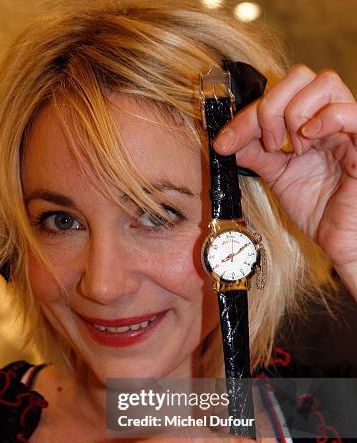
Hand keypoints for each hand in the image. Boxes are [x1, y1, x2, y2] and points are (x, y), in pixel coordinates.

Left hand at [214, 64, 356, 295]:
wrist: (339, 239)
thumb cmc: (320, 209)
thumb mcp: (279, 176)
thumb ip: (256, 154)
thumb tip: (227, 140)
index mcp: (311, 122)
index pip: (278, 95)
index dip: (246, 115)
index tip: (225, 142)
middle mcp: (331, 119)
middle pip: (301, 76)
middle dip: (271, 107)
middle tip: (268, 144)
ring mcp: (350, 128)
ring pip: (325, 83)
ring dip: (295, 112)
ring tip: (293, 148)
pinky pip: (351, 113)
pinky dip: (325, 118)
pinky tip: (308, 138)